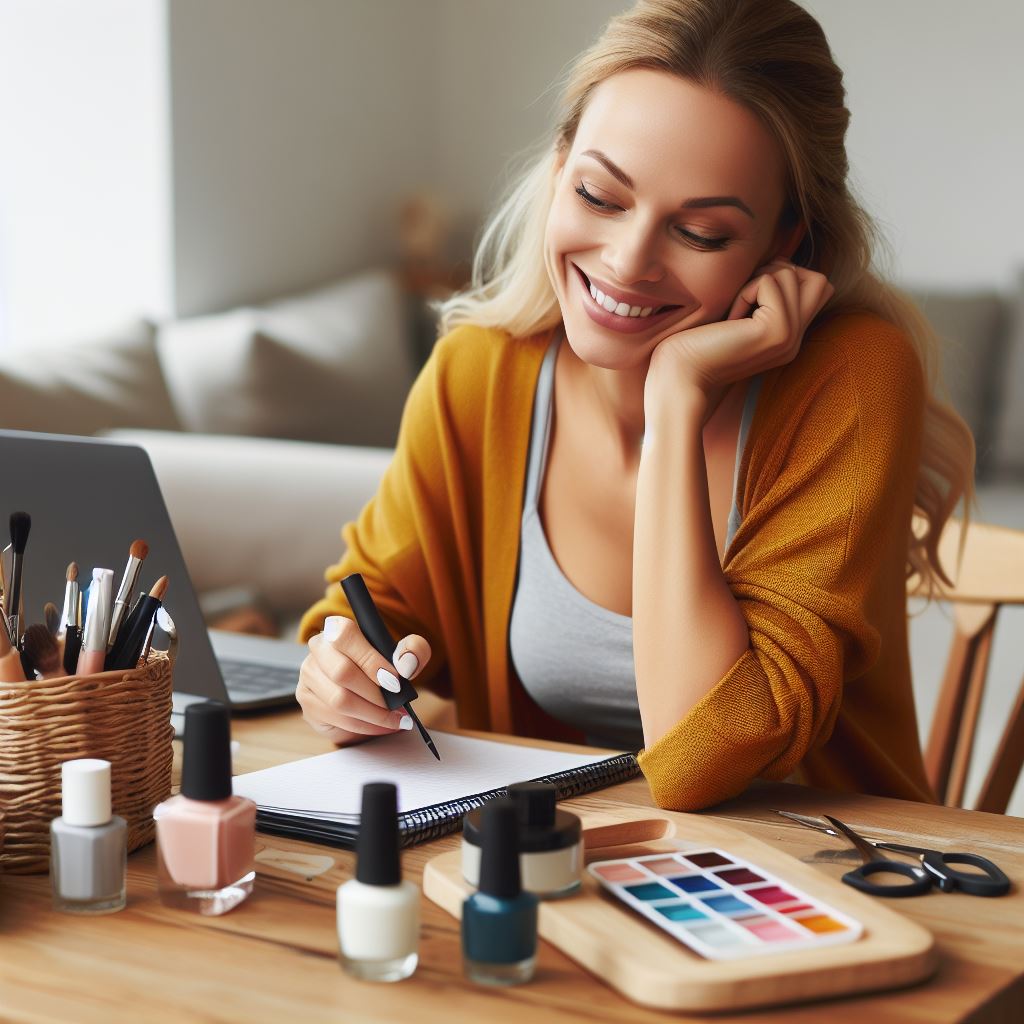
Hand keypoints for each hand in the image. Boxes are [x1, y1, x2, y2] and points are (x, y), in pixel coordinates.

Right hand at [296, 615, 431, 744]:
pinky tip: (381, 725)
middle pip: (342, 672)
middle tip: (398, 705)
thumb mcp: (404, 653)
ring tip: (395, 719)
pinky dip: (365, 726)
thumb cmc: (382, 665)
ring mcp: (308, 678)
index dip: (371, 660)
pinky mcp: (308, 704)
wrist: (365, 687)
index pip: (345, 636)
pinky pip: (337, 719)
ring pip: (339, 700)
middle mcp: (317, 651)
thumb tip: (406, 664)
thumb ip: (413, 650)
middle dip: (375, 694)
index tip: (395, 680)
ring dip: (373, 714)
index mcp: (337, 629)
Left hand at [645, 260, 834, 421]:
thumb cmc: (695, 342)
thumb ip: (763, 294)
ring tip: (734, 312)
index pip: (815, 286)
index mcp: (788, 336)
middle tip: (746, 296)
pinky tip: (729, 319)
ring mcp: (790, 337)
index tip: (747, 299)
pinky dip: (744, 291)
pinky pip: (769, 282)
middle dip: (778, 273)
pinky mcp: (777, 331)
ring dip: (755, 282)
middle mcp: (796, 339)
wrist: (680, 375)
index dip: (782, 278)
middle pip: (818, 279)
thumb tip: (779, 259)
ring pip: (791, 273)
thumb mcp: (737, 313)